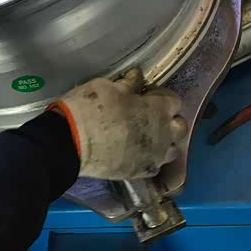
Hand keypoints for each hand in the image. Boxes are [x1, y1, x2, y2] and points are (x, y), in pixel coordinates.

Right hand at [49, 69, 185, 179]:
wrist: (71, 143)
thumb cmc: (90, 107)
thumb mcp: (108, 86)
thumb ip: (129, 84)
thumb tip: (137, 77)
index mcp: (158, 109)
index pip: (173, 100)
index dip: (159, 95)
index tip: (145, 94)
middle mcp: (164, 134)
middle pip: (179, 126)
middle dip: (168, 119)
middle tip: (148, 115)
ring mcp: (154, 157)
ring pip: (171, 149)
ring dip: (163, 141)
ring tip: (146, 137)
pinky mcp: (142, 173)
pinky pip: (155, 164)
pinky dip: (150, 158)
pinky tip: (135, 152)